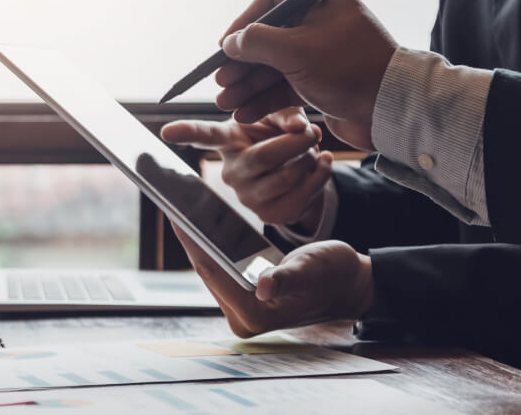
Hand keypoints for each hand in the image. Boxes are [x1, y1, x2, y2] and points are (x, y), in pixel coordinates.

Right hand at [161, 107, 332, 229]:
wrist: (299, 171)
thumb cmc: (281, 137)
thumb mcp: (281, 118)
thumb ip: (287, 113)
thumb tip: (299, 127)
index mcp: (228, 142)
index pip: (204, 136)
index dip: (185, 132)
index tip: (166, 131)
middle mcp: (230, 172)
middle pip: (264, 157)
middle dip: (297, 142)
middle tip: (313, 131)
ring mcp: (247, 198)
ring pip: (287, 176)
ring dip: (310, 159)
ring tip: (313, 150)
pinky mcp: (270, 215)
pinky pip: (302, 195)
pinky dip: (321, 175)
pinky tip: (322, 163)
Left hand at [172, 224, 372, 336]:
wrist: (349, 285)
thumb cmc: (336, 275)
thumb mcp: (313, 269)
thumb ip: (288, 277)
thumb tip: (265, 286)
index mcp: (255, 314)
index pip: (213, 271)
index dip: (192, 240)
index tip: (175, 212)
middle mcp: (242, 318)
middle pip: (206, 270)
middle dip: (189, 237)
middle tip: (171, 202)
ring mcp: (241, 310)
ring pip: (210, 268)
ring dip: (196, 240)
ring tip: (179, 208)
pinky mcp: (243, 299)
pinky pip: (220, 268)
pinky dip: (211, 246)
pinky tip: (199, 222)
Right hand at [215, 0, 397, 150]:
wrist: (393, 109)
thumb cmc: (350, 70)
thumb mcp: (296, 51)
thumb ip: (257, 42)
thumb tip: (230, 42)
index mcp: (321, 3)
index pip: (271, 2)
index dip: (243, 23)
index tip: (224, 47)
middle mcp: (321, 25)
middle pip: (268, 39)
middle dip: (241, 64)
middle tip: (221, 82)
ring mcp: (321, 56)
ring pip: (274, 67)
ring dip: (248, 86)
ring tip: (226, 104)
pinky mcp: (322, 83)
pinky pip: (286, 87)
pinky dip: (265, 100)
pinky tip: (245, 113)